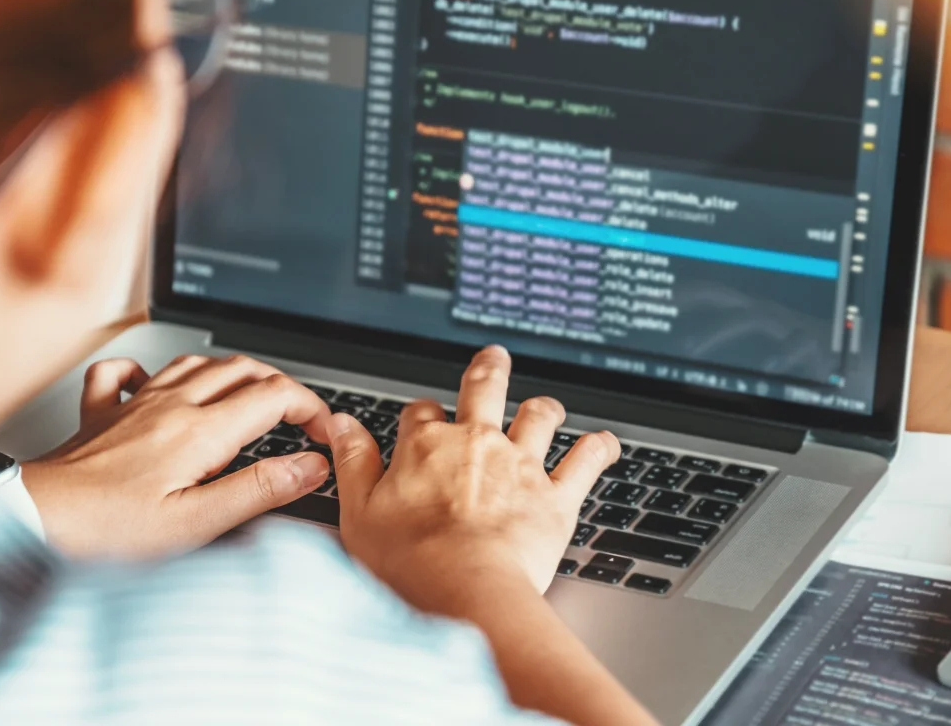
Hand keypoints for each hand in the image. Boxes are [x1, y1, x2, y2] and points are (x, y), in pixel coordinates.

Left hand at [21, 354, 330, 558]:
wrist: (32, 523)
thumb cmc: (106, 532)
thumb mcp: (196, 523)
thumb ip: (259, 489)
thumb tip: (310, 465)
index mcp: (199, 431)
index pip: (274, 395)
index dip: (310, 408)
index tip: (323, 434)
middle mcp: (170, 406)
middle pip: (243, 369)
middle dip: (281, 386)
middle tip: (298, 418)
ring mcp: (135, 405)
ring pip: (197, 363)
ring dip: (233, 374)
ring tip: (251, 398)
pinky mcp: (102, 415)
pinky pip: (128, 372)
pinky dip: (153, 372)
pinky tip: (158, 386)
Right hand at [328, 345, 620, 601]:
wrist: (467, 592)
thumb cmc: (409, 563)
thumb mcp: (360, 512)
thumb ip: (354, 462)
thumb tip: (342, 424)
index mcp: (427, 446)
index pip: (422, 413)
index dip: (422, 418)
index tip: (422, 426)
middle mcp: (477, 444)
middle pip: (484, 390)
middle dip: (488, 370)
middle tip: (494, 357)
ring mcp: (521, 466)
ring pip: (539, 416)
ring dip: (544, 407)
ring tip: (547, 405)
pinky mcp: (557, 497)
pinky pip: (585, 461)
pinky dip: (599, 448)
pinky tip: (607, 443)